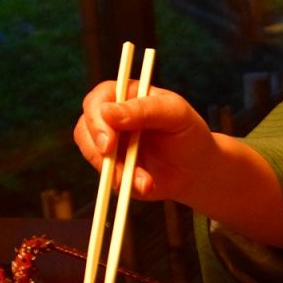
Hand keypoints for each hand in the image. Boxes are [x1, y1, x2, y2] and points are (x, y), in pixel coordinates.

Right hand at [73, 81, 215, 201]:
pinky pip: (107, 177)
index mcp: (125, 96)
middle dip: (96, 144)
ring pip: (91, 154)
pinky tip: (146, 186)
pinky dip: (125, 184)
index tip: (109, 139)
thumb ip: (145, 109)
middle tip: (112, 156)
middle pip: (85, 126)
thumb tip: (107, 112)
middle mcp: (112, 119)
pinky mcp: (113, 169)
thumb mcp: (175, 113)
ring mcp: (110, 145)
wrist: (197, 169)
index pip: (98, 99)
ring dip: (114, 170)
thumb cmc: (188, 132)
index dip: (97, 118)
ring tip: (145, 180)